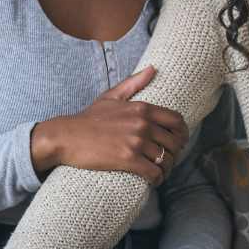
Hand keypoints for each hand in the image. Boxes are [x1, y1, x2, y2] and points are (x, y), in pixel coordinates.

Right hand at [31, 66, 188, 185]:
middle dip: (176, 153)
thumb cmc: (88, 118)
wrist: (66, 136)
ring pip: (165, 158)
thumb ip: (134, 82)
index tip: (180, 141)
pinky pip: (153, 172)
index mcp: (142, 108)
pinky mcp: (127, 159)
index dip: (183, 133)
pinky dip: (157, 178)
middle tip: (170, 159)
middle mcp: (143, 124)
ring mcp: (136, 141)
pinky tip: (154, 180)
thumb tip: (153, 68)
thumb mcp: (112, 96)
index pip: (176, 121)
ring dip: (167, 168)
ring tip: (161, 171)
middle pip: (174, 141)